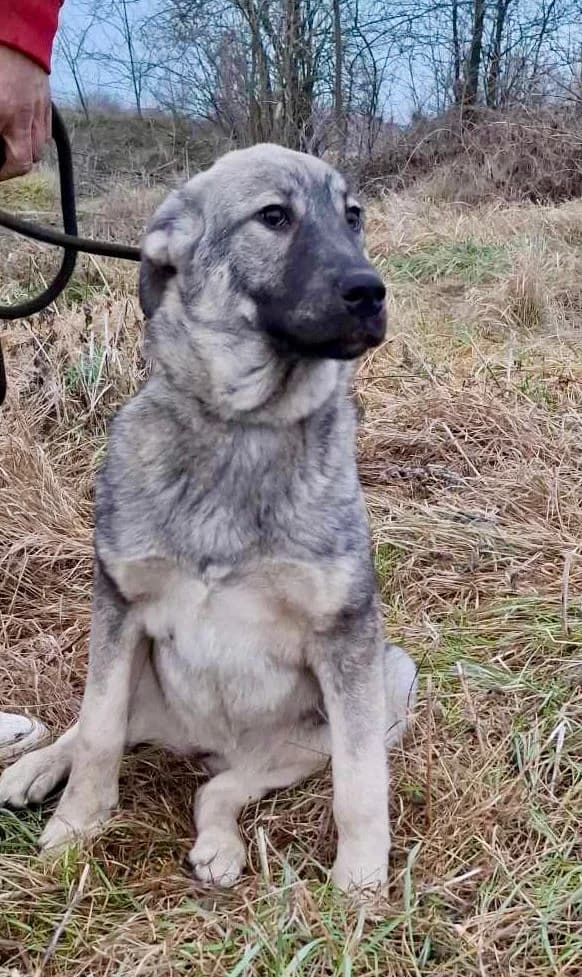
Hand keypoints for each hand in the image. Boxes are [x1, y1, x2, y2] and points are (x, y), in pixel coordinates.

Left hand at [0, 45, 50, 180]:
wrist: (18, 32)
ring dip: (25, 152)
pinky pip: (45, 131)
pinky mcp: (47, 102)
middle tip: (1, 162)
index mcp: (7, 114)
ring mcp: (40, 111)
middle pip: (28, 161)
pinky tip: (22, 130)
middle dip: (13, 166)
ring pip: (40, 149)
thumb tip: (0, 138)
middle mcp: (27, 118)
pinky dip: (35, 137)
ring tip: (10, 147)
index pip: (16, 163)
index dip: (5, 174)